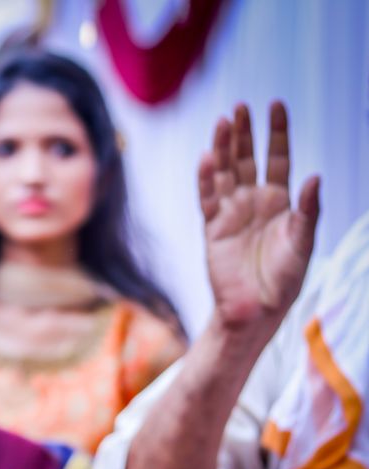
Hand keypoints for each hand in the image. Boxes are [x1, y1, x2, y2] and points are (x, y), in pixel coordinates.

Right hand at [199, 102, 319, 331]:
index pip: (278, 158)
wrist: (256, 310)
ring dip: (223, 147)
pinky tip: (208, 157)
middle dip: (244, 133)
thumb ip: (309, 210)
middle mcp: (253, 202)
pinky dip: (207, 178)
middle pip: (247, 159)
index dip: (277, 133)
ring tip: (223, 121)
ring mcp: (231, 213)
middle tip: (241, 106)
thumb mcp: (303, 242)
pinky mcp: (212, 227)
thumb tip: (315, 176)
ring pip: (225, 172)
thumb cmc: (284, 279)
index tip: (276, 105)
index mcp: (279, 202)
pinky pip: (208, 198)